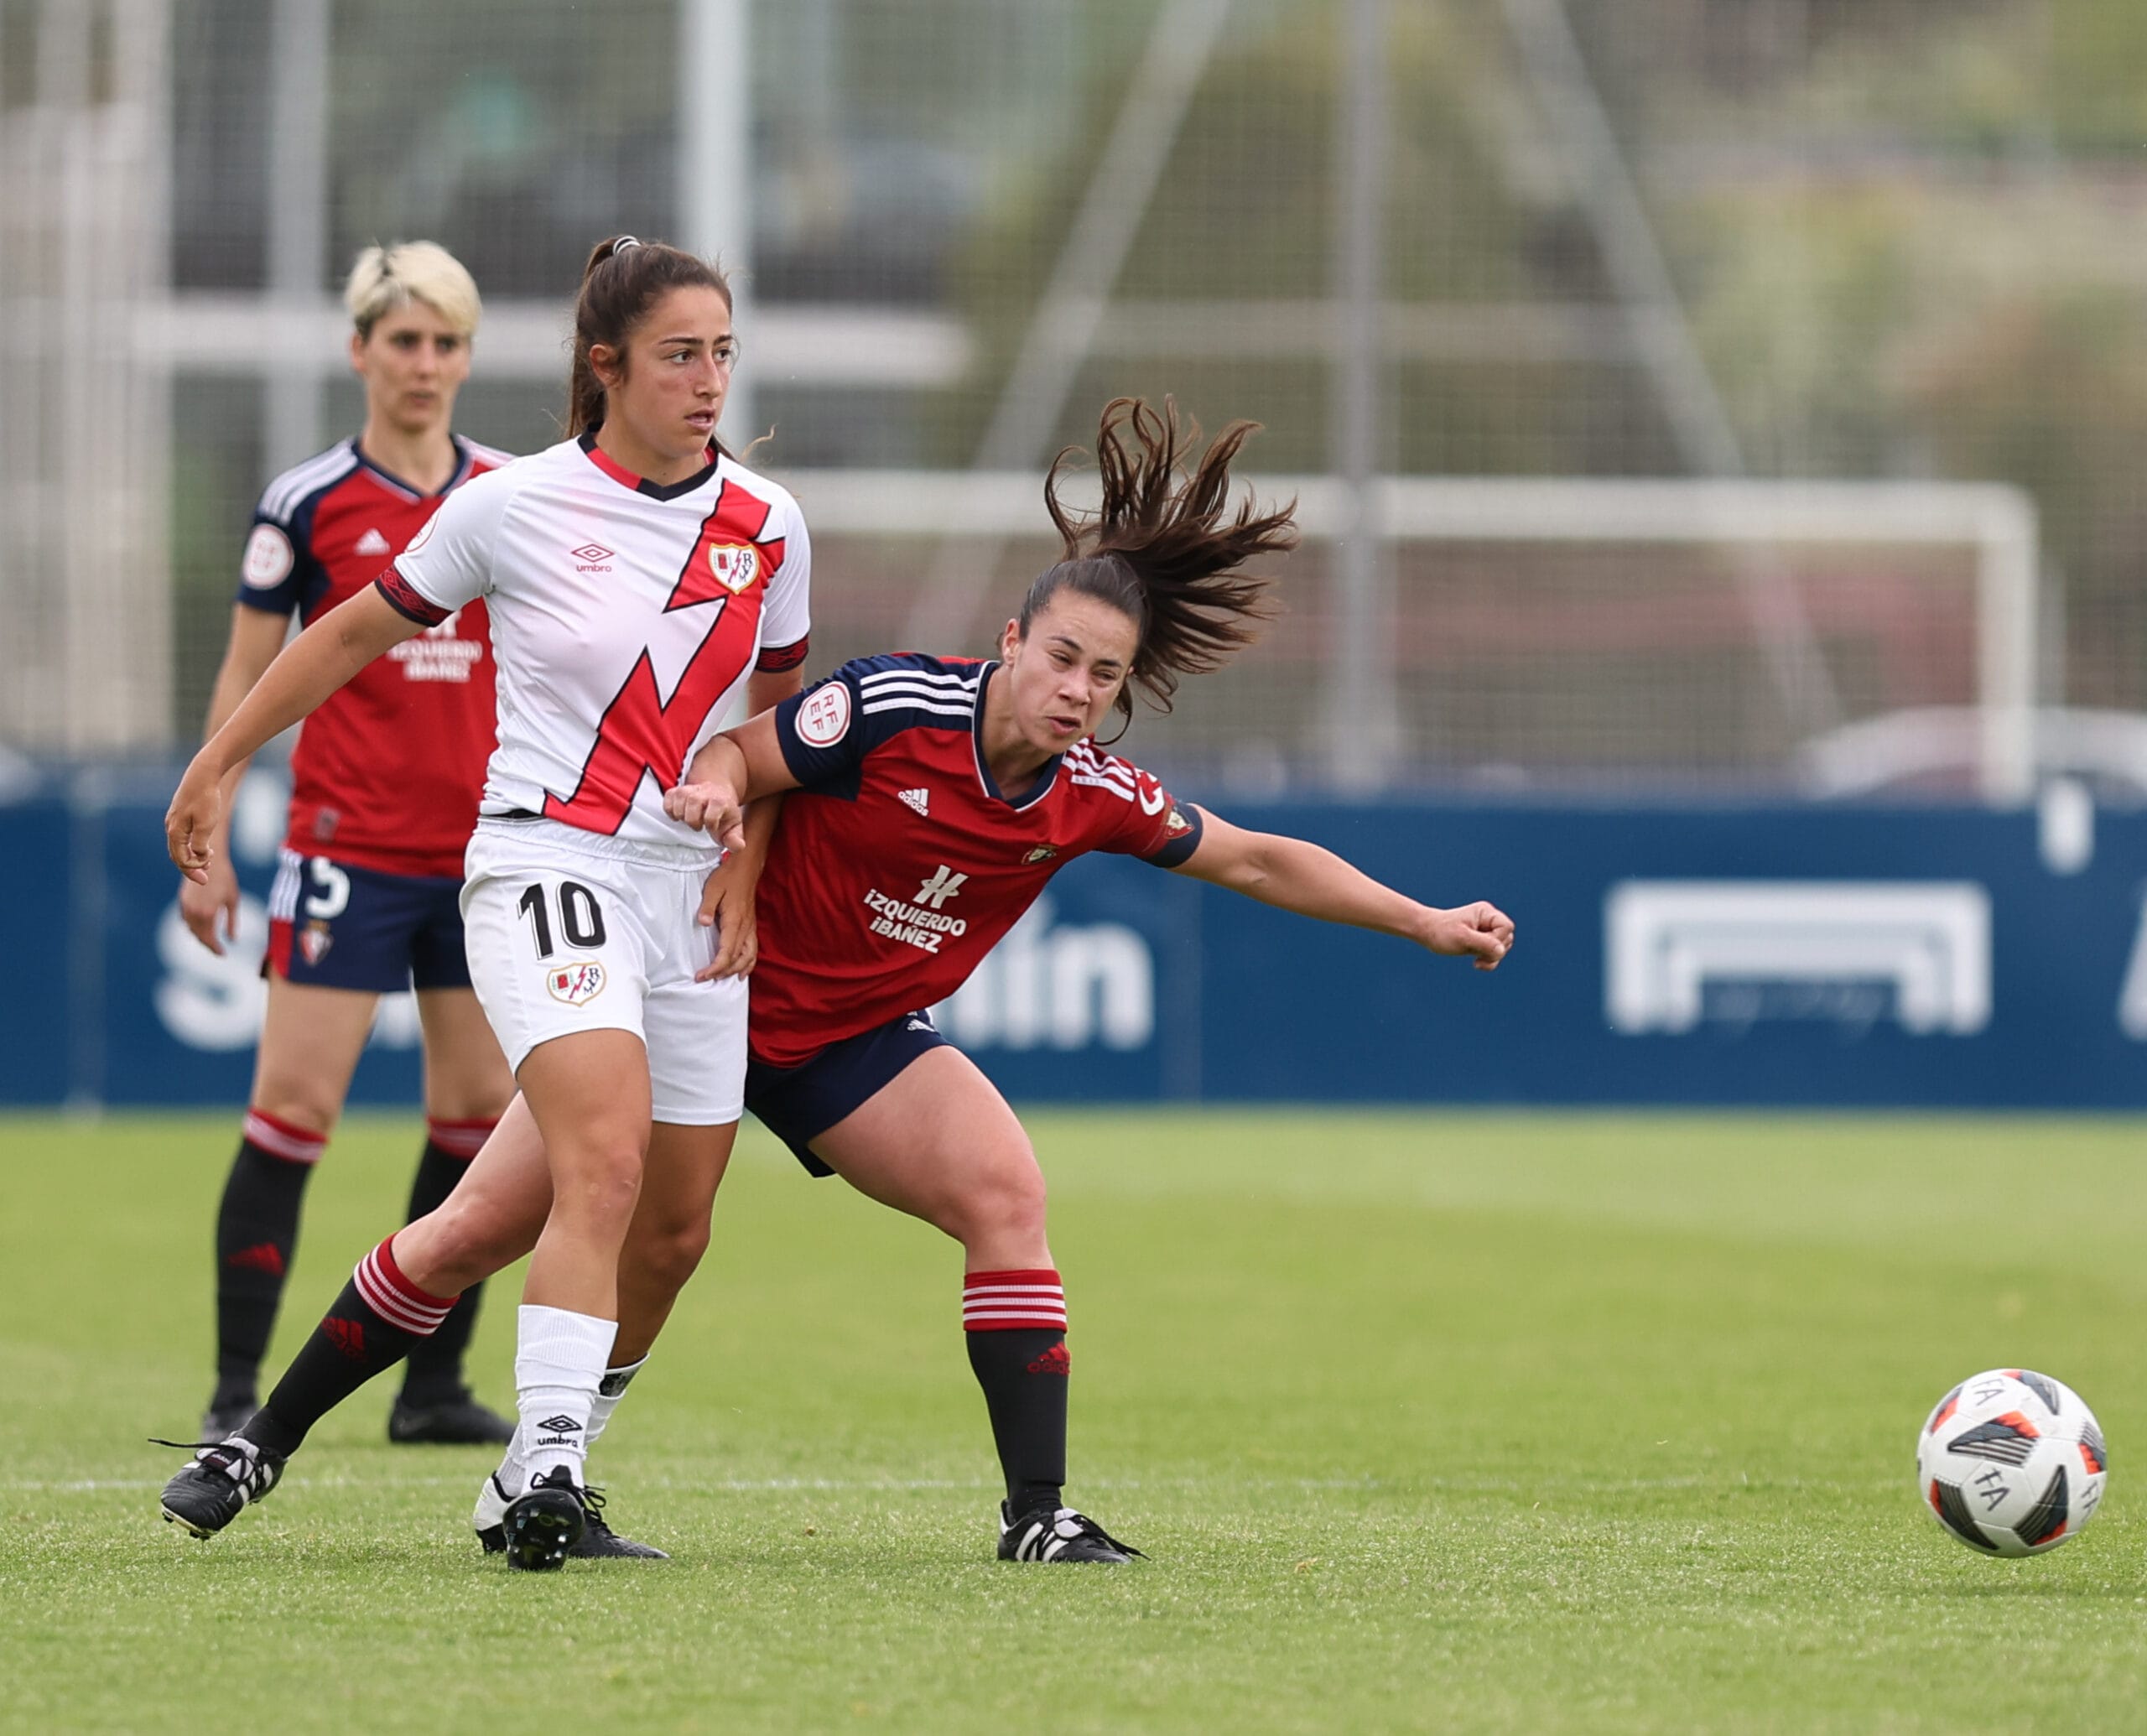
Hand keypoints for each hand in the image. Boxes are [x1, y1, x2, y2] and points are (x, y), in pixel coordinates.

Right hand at [166, 757, 224, 882]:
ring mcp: (174, 821)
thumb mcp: (207, 825)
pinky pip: (183, 837)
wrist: (203, 774)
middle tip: (205, 879)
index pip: (181, 859)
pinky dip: (192, 846)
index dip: (194, 869)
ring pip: (180, 847)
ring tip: (207, 863)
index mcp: (175, 832)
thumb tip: (197, 858)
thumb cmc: (206, 799)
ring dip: (192, 857)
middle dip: (191, 868)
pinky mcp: (180, 815)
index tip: (208, 872)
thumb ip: (200, 844)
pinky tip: (204, 848)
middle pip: (177, 855)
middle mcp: (171, 828)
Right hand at [178, 853, 241, 954]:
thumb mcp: (233, 901)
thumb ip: (232, 921)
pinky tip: (202, 927)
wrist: (207, 859)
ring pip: (191, 929)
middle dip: (208, 944)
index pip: (209, 938)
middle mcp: (194, 912)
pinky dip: (193, 926)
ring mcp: (186, 906)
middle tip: (218, 950)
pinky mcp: (182, 900)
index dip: (215, 948)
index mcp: (208, 913)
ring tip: (211, 940)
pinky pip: (186, 919)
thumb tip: (233, 939)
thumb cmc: (226, 879)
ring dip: (200, 936)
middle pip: (199, 936)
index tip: (223, 954)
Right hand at [663, 779, 744, 851]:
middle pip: (692, 807)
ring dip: (681, 815)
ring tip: (690, 819)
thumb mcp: (733, 827)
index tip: (712, 828)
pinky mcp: (678, 789)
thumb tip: (738, 846)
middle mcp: (705, 792)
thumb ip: (735, 839)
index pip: (710, 816)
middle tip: (699, 825)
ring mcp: (690, 789)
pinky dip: (670, 809)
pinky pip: (668, 797)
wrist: (719, 794)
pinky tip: (679, 815)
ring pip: (679, 800)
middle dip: (693, 821)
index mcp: (720, 801)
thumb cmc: (724, 814)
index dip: (710, 826)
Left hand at [693, 853, 760, 982]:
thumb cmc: (728, 877)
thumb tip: (703, 923)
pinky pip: (753, 951)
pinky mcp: (751, 926)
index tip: (703, 975)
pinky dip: (749, 964)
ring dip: (735, 970)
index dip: (716, 967)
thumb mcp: (712, 888)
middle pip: (736, 959)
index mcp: (734, 921)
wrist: (747, 867)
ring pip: (747, 957)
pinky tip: (742, 972)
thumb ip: (707, 907)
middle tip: (704, 978)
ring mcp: (750, 928)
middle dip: (721, 972)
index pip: (727, 952)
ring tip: (721, 978)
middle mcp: (745, 928)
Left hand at [1419, 901, 1514, 970]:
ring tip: (1476, 959)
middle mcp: (1489, 920)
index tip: (1480, 943)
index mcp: (1486, 913)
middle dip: (1494, 950)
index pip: (1506, 927)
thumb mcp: (1462, 938)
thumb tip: (1501, 951)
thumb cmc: (1441, 932)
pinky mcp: (1483, 941)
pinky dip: (1489, 961)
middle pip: (1507, 938)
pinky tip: (1476, 963)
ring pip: (1503, 947)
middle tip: (1476, 952)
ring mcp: (1487, 930)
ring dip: (1492, 957)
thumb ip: (1483, 943)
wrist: (1427, 933)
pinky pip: (1495, 954)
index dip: (1498, 939)